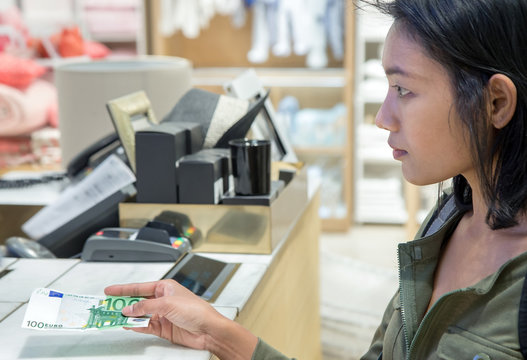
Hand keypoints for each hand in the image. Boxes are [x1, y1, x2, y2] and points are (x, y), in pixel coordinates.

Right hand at [104, 279, 221, 349]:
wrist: (207, 330)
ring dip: (128, 316)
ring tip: (114, 317)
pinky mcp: (163, 328)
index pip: (140, 287)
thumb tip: (130, 308)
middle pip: (138, 301)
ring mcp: (162, 314)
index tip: (110, 291)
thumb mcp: (168, 304)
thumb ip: (146, 306)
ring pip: (140, 314)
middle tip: (108, 306)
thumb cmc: (196, 310)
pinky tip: (128, 325)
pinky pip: (145, 326)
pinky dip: (136, 326)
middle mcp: (163, 300)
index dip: (123, 289)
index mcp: (165, 287)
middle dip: (123, 304)